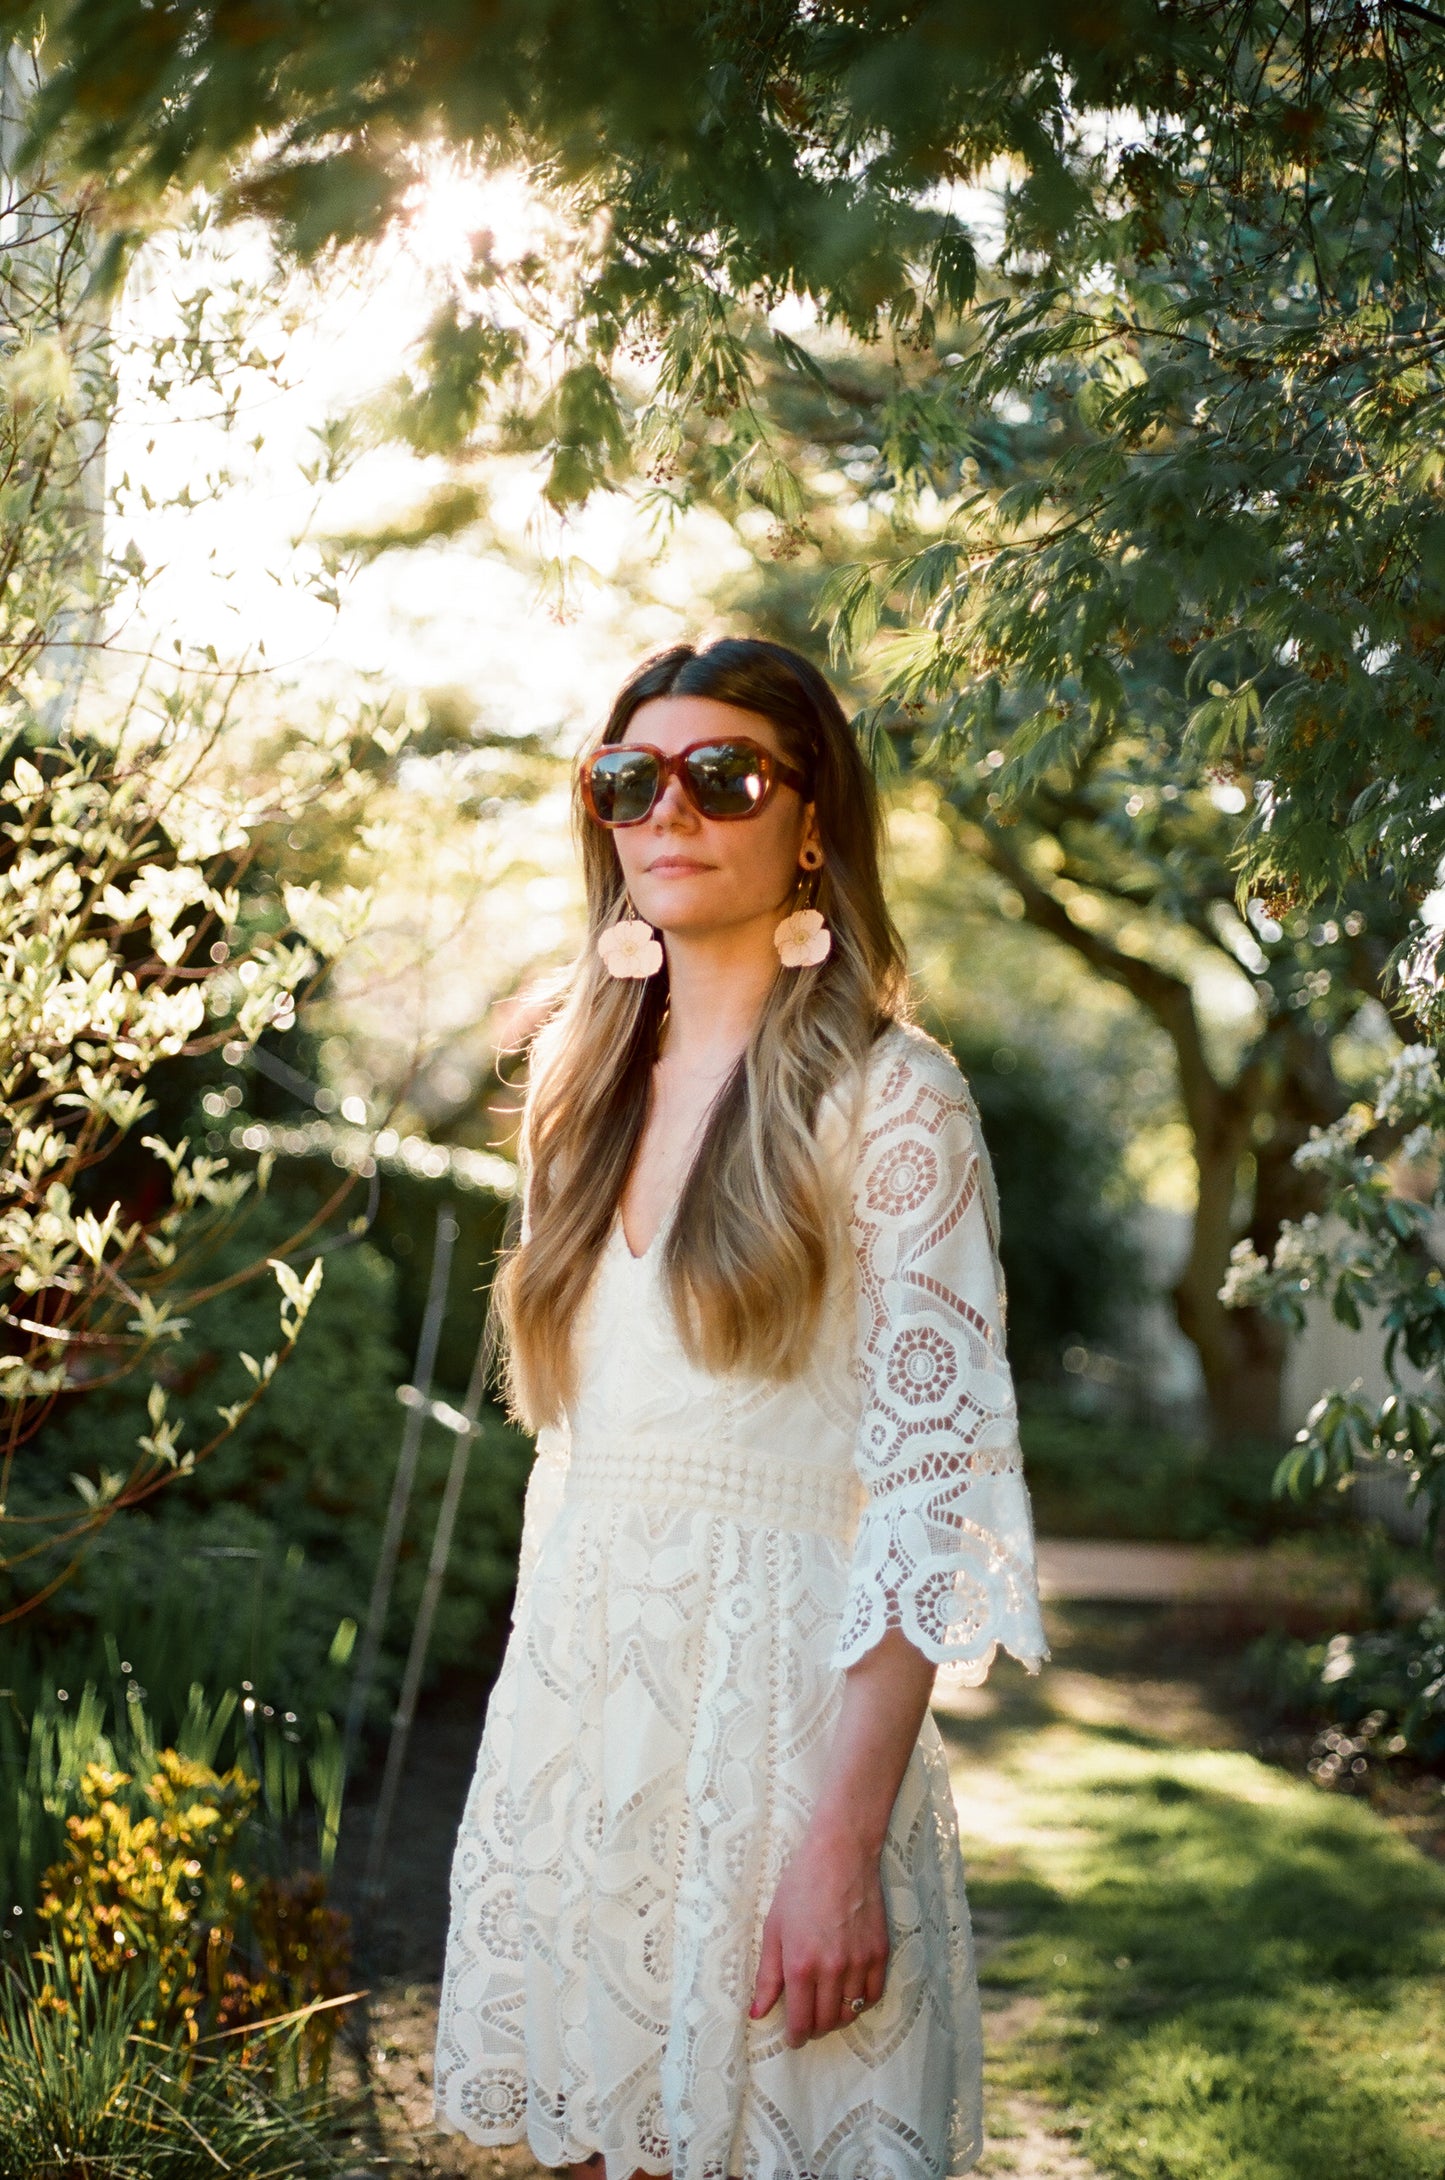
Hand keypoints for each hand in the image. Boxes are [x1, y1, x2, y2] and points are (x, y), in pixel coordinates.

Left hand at [748, 1816, 888, 2045]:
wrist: (840, 1855)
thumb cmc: (800, 1887)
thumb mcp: (774, 1928)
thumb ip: (767, 1976)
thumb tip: (757, 2013)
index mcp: (800, 1965)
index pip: (801, 2021)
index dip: (796, 2036)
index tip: (793, 2037)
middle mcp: (831, 1970)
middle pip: (826, 2022)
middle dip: (814, 2028)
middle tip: (808, 2019)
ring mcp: (859, 1962)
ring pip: (851, 2012)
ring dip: (837, 2016)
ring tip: (827, 2004)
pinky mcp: (880, 1953)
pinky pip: (873, 1995)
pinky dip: (862, 2001)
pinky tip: (850, 1991)